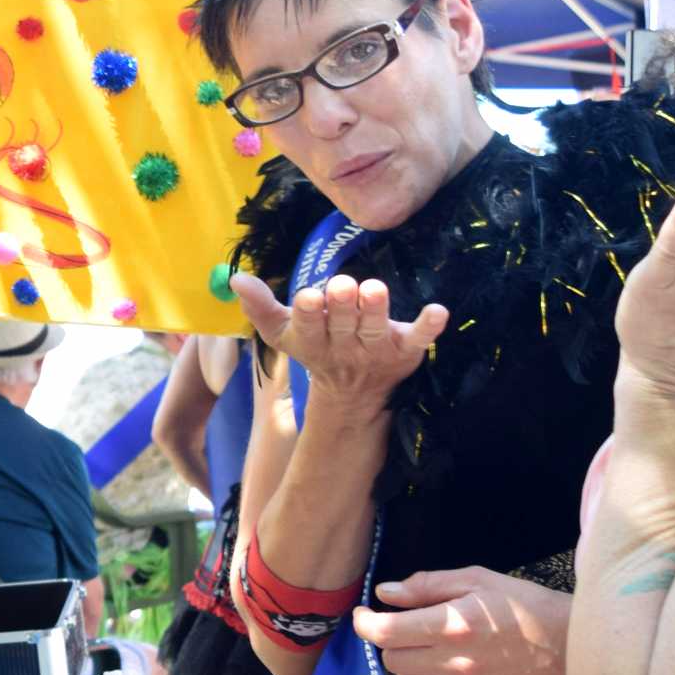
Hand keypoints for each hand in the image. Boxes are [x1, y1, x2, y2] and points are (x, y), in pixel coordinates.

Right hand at [229, 272, 446, 418]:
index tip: (311, 297)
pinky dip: (429, 326)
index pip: (308, 327)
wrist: (353, 395)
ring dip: (376, 310)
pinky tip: (438, 311)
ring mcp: (376, 351)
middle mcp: (344, 348)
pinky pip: (420, 339)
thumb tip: (236, 278)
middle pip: (343, 326)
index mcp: (313, 342)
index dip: (310, 313)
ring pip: (375, 330)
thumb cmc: (318, 349)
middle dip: (344, 306)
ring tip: (374, 289)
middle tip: (345, 286)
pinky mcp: (406, 351)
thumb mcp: (284, 334)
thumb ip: (260, 308)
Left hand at [355, 567, 568, 674]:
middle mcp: (453, 663)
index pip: (384, 633)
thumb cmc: (523, 605)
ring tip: (434, 646)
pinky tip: (451, 667)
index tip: (365, 614)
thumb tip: (386, 594)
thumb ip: (426, 586)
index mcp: (451, 626)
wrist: (569, 645)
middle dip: (393, 640)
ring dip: (411, 662)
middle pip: (391, 659)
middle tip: (411, 626)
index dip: (365, 623)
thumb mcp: (476, 580)